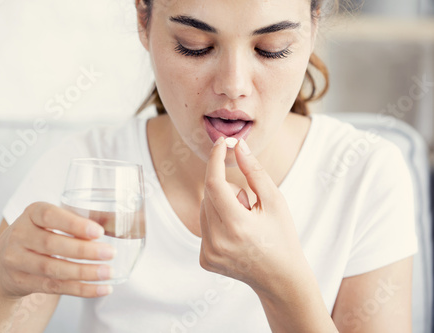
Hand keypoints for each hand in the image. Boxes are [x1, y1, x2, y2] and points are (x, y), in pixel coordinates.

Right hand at [0, 202, 114, 297]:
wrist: (1, 263)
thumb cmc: (38, 234)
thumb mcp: (49, 221)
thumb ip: (75, 220)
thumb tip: (113, 223)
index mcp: (31, 213)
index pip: (50, 216)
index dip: (74, 224)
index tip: (99, 231)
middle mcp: (20, 235)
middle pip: (52, 244)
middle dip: (84, 250)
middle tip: (110, 252)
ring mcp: (17, 260)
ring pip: (53, 269)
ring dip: (85, 272)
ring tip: (108, 272)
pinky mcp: (23, 282)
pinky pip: (55, 287)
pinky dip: (81, 289)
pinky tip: (101, 288)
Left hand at [199, 137, 307, 294]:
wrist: (281, 279)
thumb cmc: (282, 236)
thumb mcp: (275, 201)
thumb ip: (255, 172)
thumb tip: (238, 146)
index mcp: (237, 226)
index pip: (214, 183)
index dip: (215, 159)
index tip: (221, 143)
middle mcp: (218, 242)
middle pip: (209, 195)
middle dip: (226, 190)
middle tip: (249, 206)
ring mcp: (209, 253)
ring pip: (204, 209)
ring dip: (221, 206)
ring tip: (244, 223)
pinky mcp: (204, 259)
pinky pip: (203, 226)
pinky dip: (217, 222)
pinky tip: (236, 236)